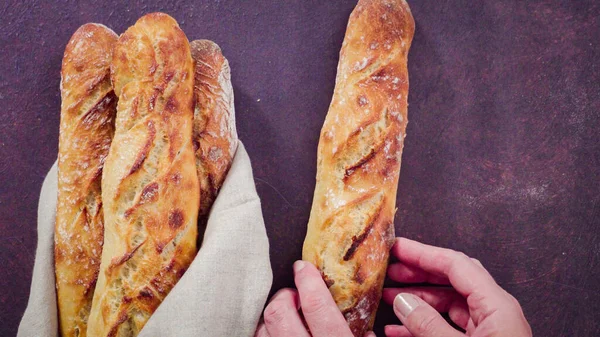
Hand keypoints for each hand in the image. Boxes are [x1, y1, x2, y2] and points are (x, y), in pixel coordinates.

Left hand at [255, 260, 374, 336]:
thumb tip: (365, 329)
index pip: (315, 304)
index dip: (306, 280)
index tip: (303, 268)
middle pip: (278, 312)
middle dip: (284, 297)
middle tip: (294, 296)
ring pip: (262, 330)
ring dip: (273, 318)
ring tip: (286, 317)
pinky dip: (266, 334)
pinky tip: (277, 334)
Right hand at [383, 238, 531, 336]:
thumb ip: (428, 326)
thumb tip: (403, 302)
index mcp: (496, 306)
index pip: (456, 265)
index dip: (424, 253)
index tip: (397, 247)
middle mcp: (495, 313)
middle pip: (453, 280)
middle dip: (419, 273)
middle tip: (391, 268)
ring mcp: (489, 331)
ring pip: (448, 304)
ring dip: (418, 300)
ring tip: (389, 298)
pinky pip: (449, 327)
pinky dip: (424, 325)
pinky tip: (398, 331)